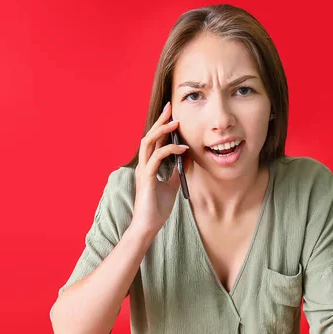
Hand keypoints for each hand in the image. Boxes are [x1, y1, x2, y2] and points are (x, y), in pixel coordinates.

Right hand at [132, 101, 189, 235]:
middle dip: (160, 120)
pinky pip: (157, 158)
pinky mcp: (146, 178)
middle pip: (149, 135)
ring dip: (162, 131)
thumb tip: (189, 155)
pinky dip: (170, 150)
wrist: (148, 226)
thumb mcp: (172, 185)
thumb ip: (178, 170)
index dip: (162, 126)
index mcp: (148, 165)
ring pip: (149, 142)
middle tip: (170, 107)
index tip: (172, 113)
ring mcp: (144, 170)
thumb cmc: (157, 208)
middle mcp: (143, 165)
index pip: (154, 140)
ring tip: (176, 123)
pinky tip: (183, 149)